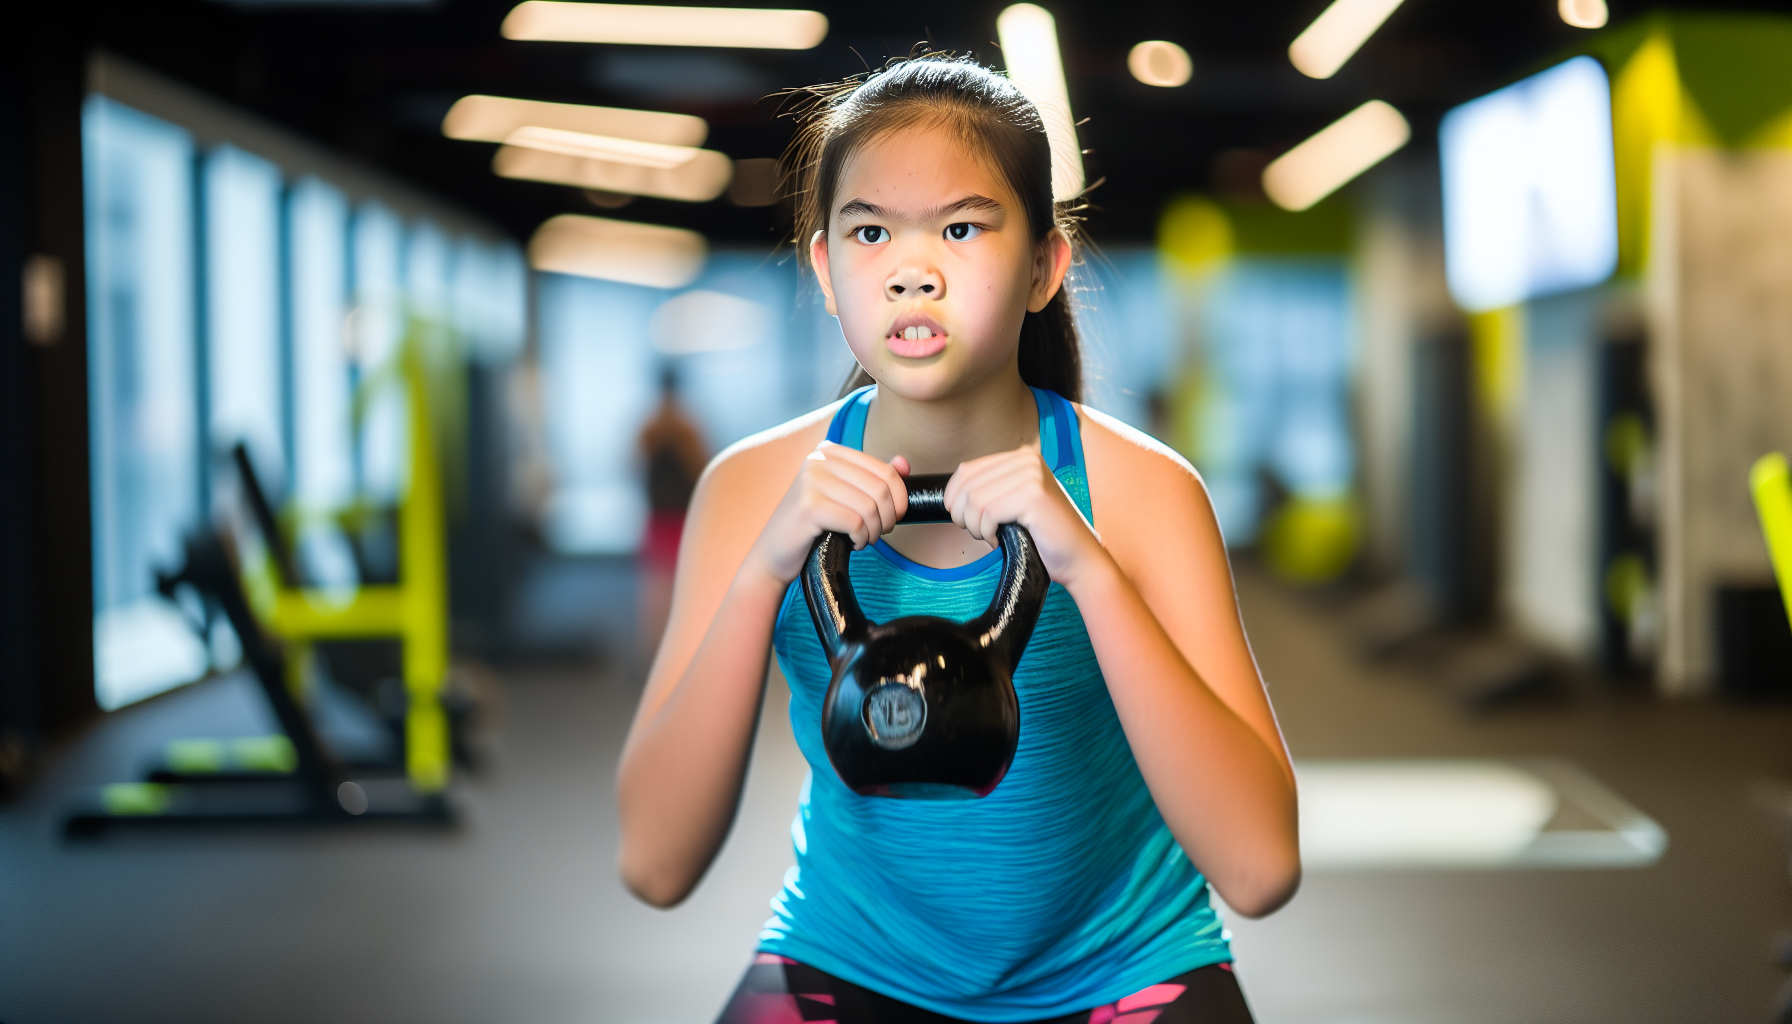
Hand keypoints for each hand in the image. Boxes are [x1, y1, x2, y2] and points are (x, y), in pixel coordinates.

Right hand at [745, 441, 910, 584]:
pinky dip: (861, 539)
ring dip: (875, 531)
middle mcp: (818, 459)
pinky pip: (855, 523)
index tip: (894, 517)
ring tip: (865, 539)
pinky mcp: (808, 506)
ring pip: (869, 507)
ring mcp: (811, 481)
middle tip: (879, 533)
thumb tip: (904, 463)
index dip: (900, 499)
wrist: (773, 555)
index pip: (885, 470)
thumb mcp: (844, 496)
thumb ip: (873, 478)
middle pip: (881, 488)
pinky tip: (852, 544)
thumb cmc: (812, 526)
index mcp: (829, 451)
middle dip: (888, 517)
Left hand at [943, 445, 1106, 585]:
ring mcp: (1032, 475)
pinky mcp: (1033, 495)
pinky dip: (986, 532)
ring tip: (990, 537)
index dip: (954, 496)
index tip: (961, 518)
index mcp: (1022, 457)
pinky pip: (987, 513)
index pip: (967, 469)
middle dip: (963, 513)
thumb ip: (990, 489)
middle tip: (977, 532)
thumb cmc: (1044, 537)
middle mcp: (1027, 460)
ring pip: (975, 499)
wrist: (1078, 560)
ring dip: (975, 526)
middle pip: (967, 484)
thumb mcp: (1013, 503)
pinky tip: (999, 540)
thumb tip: (952, 495)